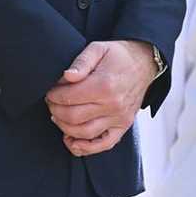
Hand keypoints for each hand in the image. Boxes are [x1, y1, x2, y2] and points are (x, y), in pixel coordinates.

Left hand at [45, 39, 156, 157]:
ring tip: (59, 117)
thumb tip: (67, 76)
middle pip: (73, 117)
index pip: (68, 97)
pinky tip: (72, 141)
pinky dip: (85, 148)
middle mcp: (113, 104)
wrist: (145, 62)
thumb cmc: (119, 55)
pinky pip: (104, 144)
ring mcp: (119, 118)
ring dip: (65, 128)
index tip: (50, 92)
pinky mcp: (123, 126)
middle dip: (55, 111)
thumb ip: (81, 62)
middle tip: (52, 103)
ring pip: (84, 133)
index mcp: (104, 85)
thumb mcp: (98, 48)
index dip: (53, 96)